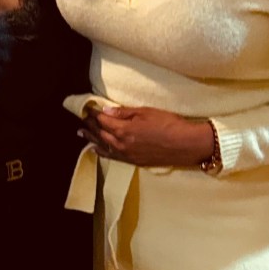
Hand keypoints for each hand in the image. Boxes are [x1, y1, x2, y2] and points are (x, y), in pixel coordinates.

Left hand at [80, 106, 214, 168]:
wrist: (186, 145)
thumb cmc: (169, 124)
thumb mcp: (146, 112)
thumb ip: (125, 113)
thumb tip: (106, 110)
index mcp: (124, 130)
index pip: (103, 120)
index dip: (94, 113)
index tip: (88, 107)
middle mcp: (121, 145)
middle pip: (101, 134)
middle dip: (90, 125)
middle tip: (83, 118)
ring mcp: (127, 155)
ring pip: (104, 146)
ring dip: (92, 138)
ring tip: (82, 133)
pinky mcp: (134, 162)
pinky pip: (112, 157)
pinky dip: (102, 152)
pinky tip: (96, 149)